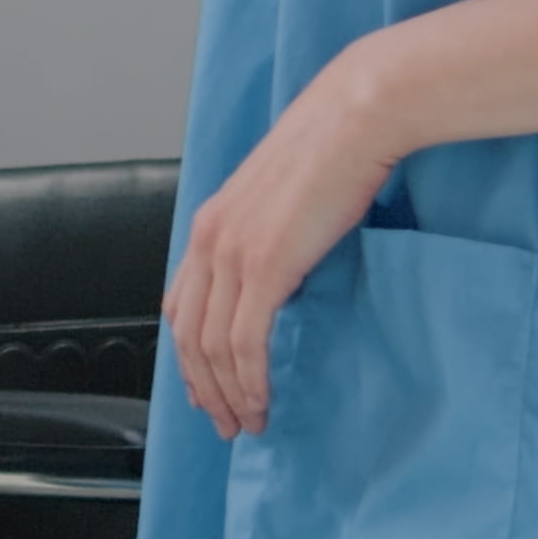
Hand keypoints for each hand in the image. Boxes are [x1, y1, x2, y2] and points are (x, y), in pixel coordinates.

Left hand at [163, 59, 402, 435]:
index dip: (188, 356)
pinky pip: (244, 343)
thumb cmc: (333, 149)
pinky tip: (262, 402)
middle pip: (188, 336)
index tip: (206, 388)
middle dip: (203, 388)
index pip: (181, 306)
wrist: (356, 115)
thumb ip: (266, 235)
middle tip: (223, 422)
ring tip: (248, 422)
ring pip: (212, 348)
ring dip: (227, 395)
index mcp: (210, 222)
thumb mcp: (282, 197)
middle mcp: (210, 240)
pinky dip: (250, 381)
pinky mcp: (264, 266)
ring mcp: (233, 254)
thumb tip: (279, 276)